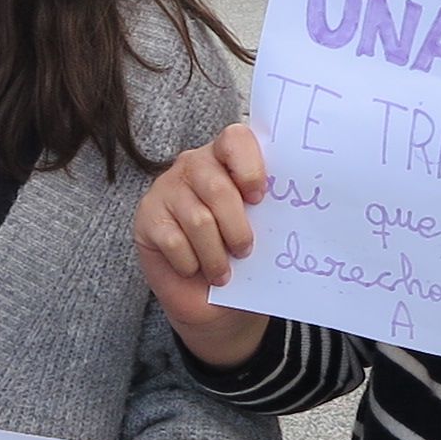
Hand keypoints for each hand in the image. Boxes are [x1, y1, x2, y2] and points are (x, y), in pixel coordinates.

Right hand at [133, 124, 270, 369]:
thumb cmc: (238, 257)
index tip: (259, 199)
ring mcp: (165, 189)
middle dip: (236, 228)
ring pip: (198, 220)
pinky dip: (190, 263)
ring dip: (215, 255)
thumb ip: (269, 211)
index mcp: (226, 158)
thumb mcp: (260, 230)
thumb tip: (294, 212)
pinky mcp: (146, 216)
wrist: (209, 300)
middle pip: (217, 188)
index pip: (235, 139)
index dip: (250, 167)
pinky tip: (194, 269)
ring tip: (222, 273)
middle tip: (245, 251)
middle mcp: (192, 165)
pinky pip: (174, 241)